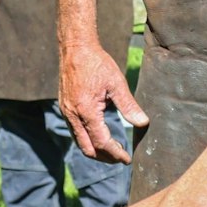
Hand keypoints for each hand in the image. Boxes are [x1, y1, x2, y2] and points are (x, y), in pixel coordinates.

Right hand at [58, 43, 144, 161]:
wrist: (75, 49)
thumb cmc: (97, 63)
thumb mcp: (116, 83)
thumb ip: (129, 106)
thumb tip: (142, 123)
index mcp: (86, 110)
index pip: (101, 142)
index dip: (115, 153)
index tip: (127, 158)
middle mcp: (73, 115)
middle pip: (87, 148)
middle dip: (104, 157)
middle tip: (120, 158)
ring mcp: (66, 112)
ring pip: (79, 142)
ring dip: (96, 149)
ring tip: (113, 148)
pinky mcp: (65, 108)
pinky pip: (75, 131)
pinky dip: (88, 139)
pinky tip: (100, 133)